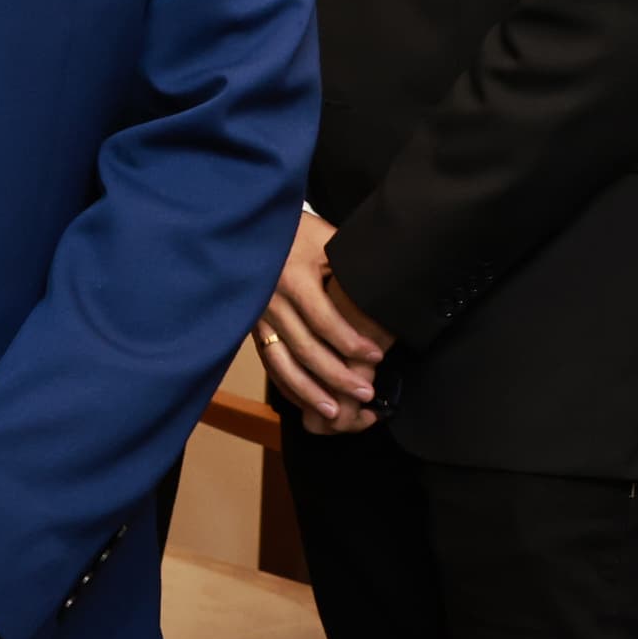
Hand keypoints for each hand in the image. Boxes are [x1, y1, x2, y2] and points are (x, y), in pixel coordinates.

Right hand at [252, 209, 392, 434]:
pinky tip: (306, 400)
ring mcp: (258, 315)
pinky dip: (287, 385)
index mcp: (292, 277)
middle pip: (304, 348)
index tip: (376, 358)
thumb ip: (348, 267)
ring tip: (334, 412)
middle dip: (336, 376)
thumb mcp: (325, 240)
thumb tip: (387, 293)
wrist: (251, 226)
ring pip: (282, 362)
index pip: (324, 319)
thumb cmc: (295, 230)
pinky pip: (269, 362)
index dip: (351, 343)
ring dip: (309, 390)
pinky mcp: (251, 325)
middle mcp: (270, 300)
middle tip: (365, 393)